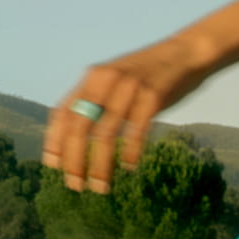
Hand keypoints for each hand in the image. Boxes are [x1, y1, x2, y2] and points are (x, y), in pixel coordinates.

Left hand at [43, 35, 218, 192]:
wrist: (186, 52)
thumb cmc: (150, 73)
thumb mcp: (117, 79)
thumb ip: (99, 100)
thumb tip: (79, 136)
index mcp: (93, 78)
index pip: (63, 111)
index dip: (55, 140)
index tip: (53, 166)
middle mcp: (106, 80)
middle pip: (79, 126)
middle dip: (74, 159)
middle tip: (75, 186)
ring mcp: (129, 86)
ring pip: (105, 133)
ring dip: (100, 165)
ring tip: (100, 187)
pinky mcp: (153, 95)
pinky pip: (136, 130)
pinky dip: (130, 151)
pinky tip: (128, 167)